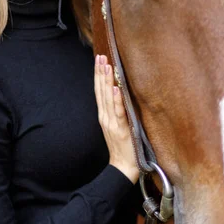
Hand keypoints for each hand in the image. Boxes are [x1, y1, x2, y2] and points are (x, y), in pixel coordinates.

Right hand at [94, 55, 138, 183]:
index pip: (100, 91)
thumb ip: (117, 111)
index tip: (99, 60)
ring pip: (108, 98)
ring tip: (106, 66)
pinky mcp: (120, 129)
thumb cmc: (124, 147)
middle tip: (99, 56)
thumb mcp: (118, 125)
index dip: (99, 75)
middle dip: (100, 73)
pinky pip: (118, 112)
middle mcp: (105, 117)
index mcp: (104, 115)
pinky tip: (117, 89)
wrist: (123, 167)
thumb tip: (121, 93)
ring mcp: (112, 123)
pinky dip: (117, 100)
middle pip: (101, 91)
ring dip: (107, 81)